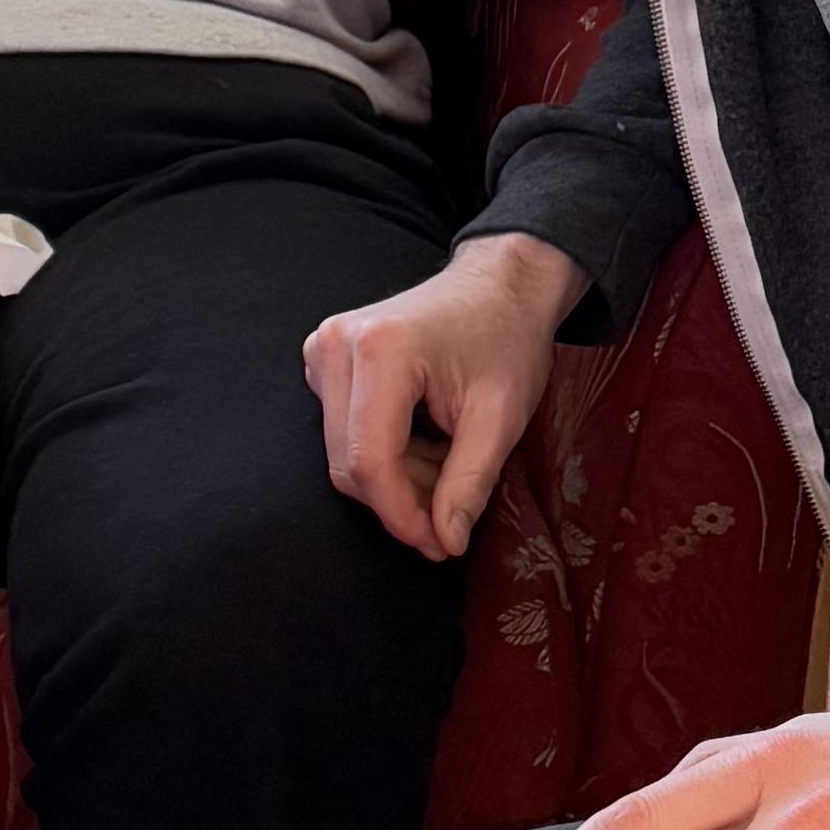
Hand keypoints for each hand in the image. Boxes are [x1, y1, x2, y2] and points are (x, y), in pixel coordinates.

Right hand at [306, 232, 582, 557]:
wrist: (499, 284)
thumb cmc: (506, 338)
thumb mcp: (501, 416)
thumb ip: (469, 483)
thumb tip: (443, 543)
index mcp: (381, 351)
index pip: (369, 462)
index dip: (401, 515)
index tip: (438, 544)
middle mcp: (337, 346)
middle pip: (349, 464)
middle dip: (400, 501)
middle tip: (451, 515)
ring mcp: (323, 349)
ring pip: (343, 454)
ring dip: (395, 479)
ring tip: (447, 465)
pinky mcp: (324, 359)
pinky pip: (342, 433)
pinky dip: (384, 454)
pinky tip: (424, 442)